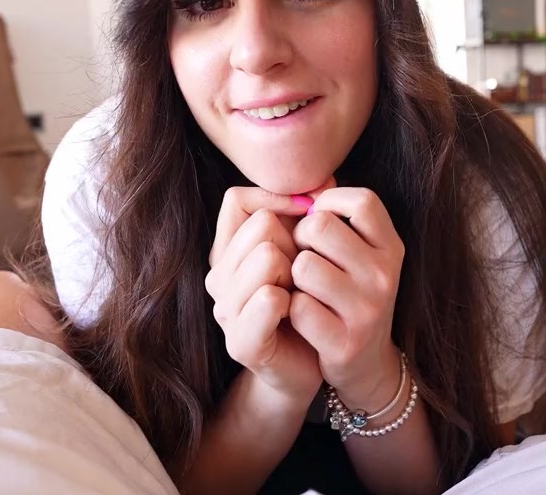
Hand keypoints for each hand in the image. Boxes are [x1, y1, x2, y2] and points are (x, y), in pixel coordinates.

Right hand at [205, 187, 320, 403]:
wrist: (307, 366)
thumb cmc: (307, 303)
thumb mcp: (304, 252)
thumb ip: (308, 216)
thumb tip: (328, 180)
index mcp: (228, 253)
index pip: (238, 199)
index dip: (278, 201)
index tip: (306, 219)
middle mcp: (218, 278)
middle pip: (261, 224)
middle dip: (294, 245)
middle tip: (301, 277)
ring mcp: (225, 310)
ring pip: (266, 255)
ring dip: (296, 274)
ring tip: (299, 295)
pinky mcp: (241, 341)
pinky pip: (269, 298)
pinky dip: (293, 302)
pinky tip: (297, 314)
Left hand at [287, 187, 405, 410]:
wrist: (364, 364)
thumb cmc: (351, 294)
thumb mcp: (360, 253)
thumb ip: (340, 216)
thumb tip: (315, 179)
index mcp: (391, 247)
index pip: (360, 200)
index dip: (329, 202)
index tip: (318, 220)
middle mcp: (385, 275)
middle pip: (320, 226)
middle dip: (301, 239)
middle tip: (304, 258)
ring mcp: (368, 310)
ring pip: (304, 265)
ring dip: (292, 276)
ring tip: (303, 288)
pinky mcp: (345, 342)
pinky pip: (297, 306)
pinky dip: (290, 309)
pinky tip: (301, 316)